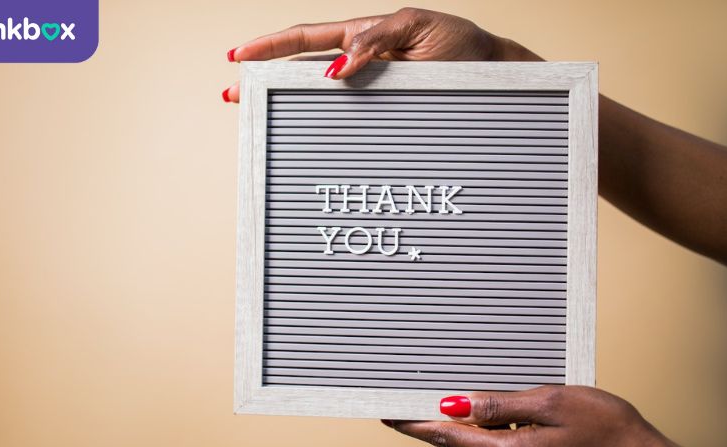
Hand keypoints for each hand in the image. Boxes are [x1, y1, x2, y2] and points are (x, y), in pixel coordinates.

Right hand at [222, 7, 540, 101]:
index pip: (307, 39)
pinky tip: (305, 137)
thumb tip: (336, 67)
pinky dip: (321, 128)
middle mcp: (361, 65)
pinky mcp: (384, 113)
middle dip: (263, 78)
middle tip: (231, 93)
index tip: (237, 56)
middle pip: (300, 69)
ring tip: (253, 114)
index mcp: (364, 36)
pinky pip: (347, 121)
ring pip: (317, 97)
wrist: (494, 76)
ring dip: (285, 104)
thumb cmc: (462, 48)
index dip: (270, 46)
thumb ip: (376, 41)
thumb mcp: (419, 29)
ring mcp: (370, 91)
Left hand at [383, 386, 680, 446]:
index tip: (389, 413)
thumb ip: (501, 405)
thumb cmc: (608, 430)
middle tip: (402, 404)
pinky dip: (476, 431)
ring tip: (434, 401)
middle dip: (427, 425)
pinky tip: (478, 411)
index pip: (445, 437)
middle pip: (453, 445)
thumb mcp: (552, 403)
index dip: (413, 424)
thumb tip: (457, 403)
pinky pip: (491, 446)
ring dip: (450, 428)